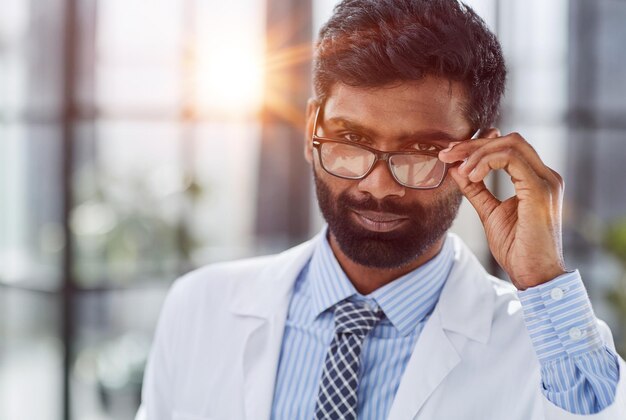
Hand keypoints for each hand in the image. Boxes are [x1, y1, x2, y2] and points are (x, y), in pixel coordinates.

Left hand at [439, 132, 566, 289]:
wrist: (533, 276)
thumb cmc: (516, 249)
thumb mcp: (490, 213)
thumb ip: (476, 190)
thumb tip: (456, 169)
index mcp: (536, 179)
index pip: (508, 147)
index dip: (477, 146)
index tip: (450, 155)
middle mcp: (545, 176)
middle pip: (509, 140)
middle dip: (473, 144)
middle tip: (446, 154)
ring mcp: (546, 181)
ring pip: (510, 144)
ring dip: (477, 153)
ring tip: (459, 169)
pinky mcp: (540, 190)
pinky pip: (511, 159)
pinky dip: (486, 162)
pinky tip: (471, 176)